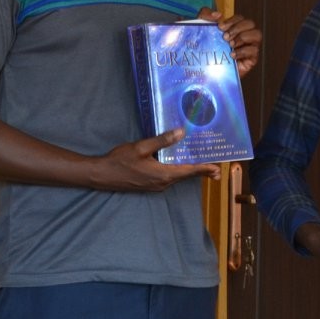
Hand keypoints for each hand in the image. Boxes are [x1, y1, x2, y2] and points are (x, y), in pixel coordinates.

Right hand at [86, 129, 217, 190]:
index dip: (205, 169)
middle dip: (201, 171)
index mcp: (164, 174)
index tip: (218, 169)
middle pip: (186, 176)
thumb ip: (162, 141)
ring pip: (178, 177)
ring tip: (203, 166)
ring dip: (190, 172)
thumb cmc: (119, 160)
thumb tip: (181, 133)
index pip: (190, 171)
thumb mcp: (140, 147)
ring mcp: (156, 186)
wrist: (101, 175)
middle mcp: (163, 183)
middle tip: (216, 168)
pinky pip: (170, 178)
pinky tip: (180, 165)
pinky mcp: (151, 185)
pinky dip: (179, 172)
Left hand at [199, 8, 260, 75]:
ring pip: (257, 35)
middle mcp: (244, 36)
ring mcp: (249, 47)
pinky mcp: (251, 59)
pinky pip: (254, 51)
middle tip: (225, 37)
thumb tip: (217, 14)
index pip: (240, 18)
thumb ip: (205, 16)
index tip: (220, 27)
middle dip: (237, 28)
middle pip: (250, 24)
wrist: (206, 72)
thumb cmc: (207, 50)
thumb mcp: (202, 31)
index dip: (232, 20)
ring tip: (230, 44)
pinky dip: (243, 51)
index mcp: (235, 28)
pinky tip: (232, 55)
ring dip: (243, 37)